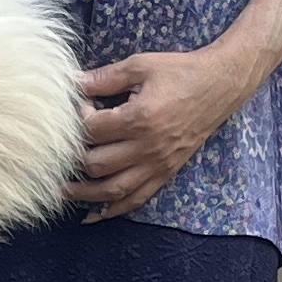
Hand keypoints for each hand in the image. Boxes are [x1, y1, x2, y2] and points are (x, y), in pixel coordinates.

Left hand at [65, 46, 248, 220]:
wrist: (219, 86)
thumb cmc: (180, 72)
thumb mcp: (141, 65)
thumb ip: (105, 77)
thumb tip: (73, 82)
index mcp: (140, 118)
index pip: (93, 130)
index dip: (77, 121)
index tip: (78, 108)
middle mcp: (148, 147)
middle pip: (97, 164)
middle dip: (74, 158)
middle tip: (64, 147)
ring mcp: (157, 164)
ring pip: (113, 190)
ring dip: (84, 194)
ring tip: (62, 191)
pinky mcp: (165, 173)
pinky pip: (136, 200)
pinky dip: (113, 211)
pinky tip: (92, 215)